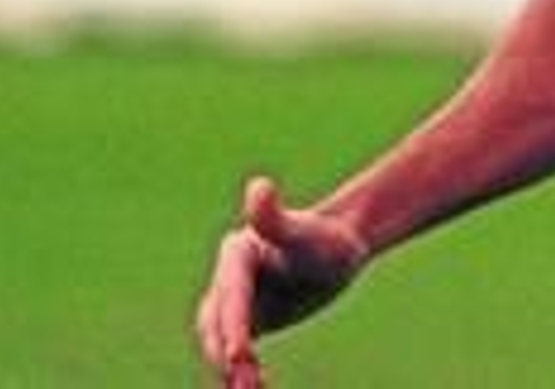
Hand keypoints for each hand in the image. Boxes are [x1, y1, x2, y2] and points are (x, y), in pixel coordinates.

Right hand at [195, 176, 367, 384]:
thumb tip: (258, 185)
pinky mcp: (244, 321)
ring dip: (230, 371)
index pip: (230, 296)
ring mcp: (233, 301)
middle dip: (228, 357)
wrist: (337, 250)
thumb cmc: (324, 239)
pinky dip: (240, 374)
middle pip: (217, 324)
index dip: (233, 326)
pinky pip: (233, 352)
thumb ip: (275, 219)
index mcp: (237, 254)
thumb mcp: (305, 235)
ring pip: (219, 342)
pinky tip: (259, 388)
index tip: (241, 357)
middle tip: (250, 387)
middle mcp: (228, 277)